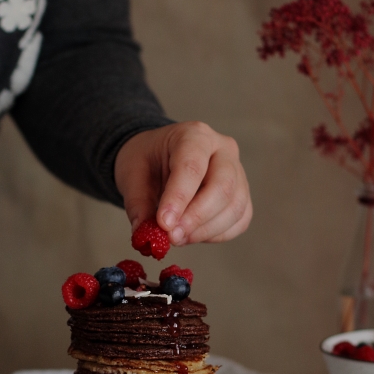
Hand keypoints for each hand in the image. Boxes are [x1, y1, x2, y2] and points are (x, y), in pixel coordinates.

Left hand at [114, 122, 251, 244]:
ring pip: (235, 207)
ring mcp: (238, 172)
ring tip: (177, 238)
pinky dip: (216, 235)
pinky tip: (192, 236)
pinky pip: (239, 221)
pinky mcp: (242, 194)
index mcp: (194, 135)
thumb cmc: (147, 161)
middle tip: (172, 237)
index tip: (164, 224)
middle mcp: (223, 149)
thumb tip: (144, 235)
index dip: (179, 198)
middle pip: (223, 186)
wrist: (160, 156)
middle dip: (196, 218)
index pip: (192, 167)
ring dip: (205, 231)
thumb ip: (137, 204)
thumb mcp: (131, 174)